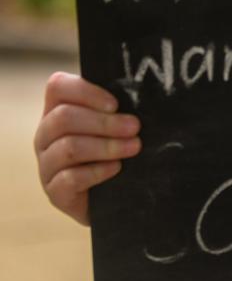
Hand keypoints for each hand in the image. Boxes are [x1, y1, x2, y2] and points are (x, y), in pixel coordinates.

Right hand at [34, 71, 141, 225]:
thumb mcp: (113, 122)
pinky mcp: (55, 193)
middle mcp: (45, 135)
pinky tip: (116, 168)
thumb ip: (114, 106)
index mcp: (56, 109)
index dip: (86, 92)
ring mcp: (47, 165)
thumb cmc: (116, 146)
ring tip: (134, 147)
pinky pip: (70, 179)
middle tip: (135, 127)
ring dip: (106, 146)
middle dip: (104, 122)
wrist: (113, 193)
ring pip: (69, 148)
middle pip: (64, 118)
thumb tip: (137, 92)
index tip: (116, 104)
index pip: (58, 87)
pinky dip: (98, 171)